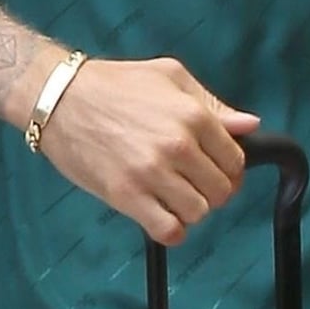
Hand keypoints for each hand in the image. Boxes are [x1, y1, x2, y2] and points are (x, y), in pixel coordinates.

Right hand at [36, 58, 258, 242]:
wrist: (59, 98)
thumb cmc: (113, 84)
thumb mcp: (169, 77)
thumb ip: (212, 103)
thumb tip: (249, 125)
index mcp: (193, 116)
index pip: (235, 160)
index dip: (229, 169)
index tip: (213, 170)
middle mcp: (177, 146)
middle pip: (221, 191)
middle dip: (211, 192)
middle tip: (191, 185)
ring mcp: (151, 174)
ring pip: (198, 213)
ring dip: (189, 210)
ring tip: (172, 197)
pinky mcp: (126, 196)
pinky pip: (169, 231)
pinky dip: (171, 230)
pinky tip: (161, 215)